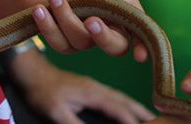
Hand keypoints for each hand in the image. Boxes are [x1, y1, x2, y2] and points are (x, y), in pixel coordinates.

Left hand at [9, 49, 154, 123]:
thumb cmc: (42, 92)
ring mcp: (93, 86)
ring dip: (135, 108)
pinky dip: (125, 103)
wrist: (32, 72)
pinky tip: (126, 109)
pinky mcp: (89, 87)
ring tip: (149, 118)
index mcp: (93, 92)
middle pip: (125, 101)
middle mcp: (97, 87)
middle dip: (141, 113)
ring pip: (120, 97)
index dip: (132, 122)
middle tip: (158, 123)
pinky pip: (113, 96)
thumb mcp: (56, 112)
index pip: (119, 110)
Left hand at [19, 0, 149, 61]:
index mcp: (122, 4)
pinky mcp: (63, 41)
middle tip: (91, 22)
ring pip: (82, 42)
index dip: (143, 44)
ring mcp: (85, 35)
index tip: (141, 56)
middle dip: (105, 38)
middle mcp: (107, 23)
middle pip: (116, 46)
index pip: (140, 29)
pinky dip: (49, 27)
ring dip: (67, 19)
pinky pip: (59, 43)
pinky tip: (40, 9)